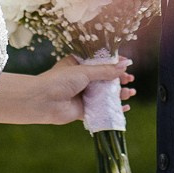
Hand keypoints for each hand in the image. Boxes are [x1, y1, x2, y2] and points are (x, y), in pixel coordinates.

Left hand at [0, 56, 132, 125]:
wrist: (42, 101)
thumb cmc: (59, 81)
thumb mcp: (85, 71)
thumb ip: (105, 70)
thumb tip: (124, 65)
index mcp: (79, 65)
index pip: (101, 62)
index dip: (115, 63)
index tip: (127, 64)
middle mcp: (81, 79)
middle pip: (105, 79)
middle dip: (119, 79)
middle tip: (129, 80)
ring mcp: (82, 95)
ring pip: (105, 94)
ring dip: (118, 94)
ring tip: (130, 93)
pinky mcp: (83, 110)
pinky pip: (101, 109)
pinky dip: (113, 108)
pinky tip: (124, 108)